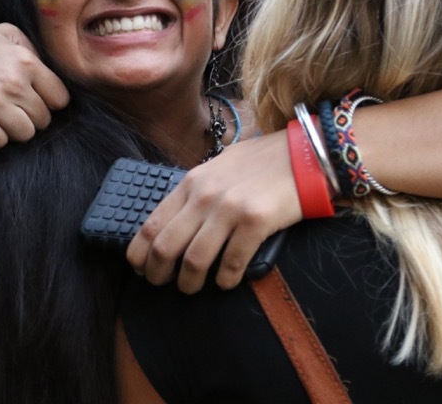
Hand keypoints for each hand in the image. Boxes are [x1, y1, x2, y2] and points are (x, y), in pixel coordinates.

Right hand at [0, 23, 68, 147]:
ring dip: (11, 130)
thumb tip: (52, 76)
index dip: (47, 103)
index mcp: (24, 59)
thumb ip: (32, 50)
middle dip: (28, 118)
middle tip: (7, 110)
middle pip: (43, 120)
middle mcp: (12, 79)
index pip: (60, 98)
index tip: (30, 101)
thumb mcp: (3, 35)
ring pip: (24, 134)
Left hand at [126, 132, 302, 293]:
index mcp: (191, 183)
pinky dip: (225, 280)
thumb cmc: (260, 163)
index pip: (152, 224)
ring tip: (191, 288)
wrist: (302, 154)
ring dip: (189, 282)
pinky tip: (226, 282)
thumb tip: (176, 221)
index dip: (139, 253)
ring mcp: (229, 209)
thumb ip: (196, 192)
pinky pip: (231, 262)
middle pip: (166, 246)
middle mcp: (205, 196)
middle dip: (157, 273)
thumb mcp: (217, 169)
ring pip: (195, 260)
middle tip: (161, 284)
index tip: (140, 268)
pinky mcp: (256, 222)